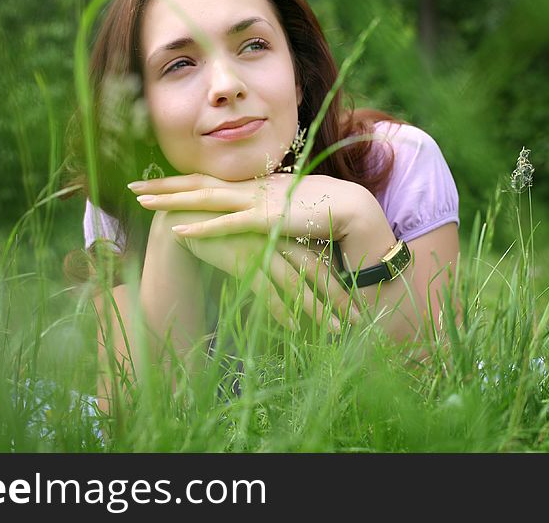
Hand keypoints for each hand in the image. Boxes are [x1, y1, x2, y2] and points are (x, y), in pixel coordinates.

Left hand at [129, 172, 371, 244]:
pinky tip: (178, 230)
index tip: (152, 182)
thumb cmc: (320, 210)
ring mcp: (256, 202)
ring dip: (172, 200)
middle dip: (162, 186)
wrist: (349, 209)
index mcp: (252, 185)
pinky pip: (227, 225)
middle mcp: (249, 188)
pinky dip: (201, 227)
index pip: (208, 180)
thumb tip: (250, 216)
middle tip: (130, 186)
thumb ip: (264, 209)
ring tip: (142, 203)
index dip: (178, 180)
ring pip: (205, 198)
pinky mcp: (266, 220)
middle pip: (197, 183)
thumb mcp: (284, 207)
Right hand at [158, 209, 357, 331]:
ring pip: (296, 282)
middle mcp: (278, 238)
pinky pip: (266, 290)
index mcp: (285, 230)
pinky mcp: (241, 260)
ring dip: (316, 308)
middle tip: (359, 321)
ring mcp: (260, 248)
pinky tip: (294, 328)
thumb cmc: (227, 229)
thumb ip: (280, 248)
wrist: (189, 218)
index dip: (340, 281)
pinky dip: (281, 310)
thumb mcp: (259, 234)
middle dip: (339, 298)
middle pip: (316, 270)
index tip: (358, 302)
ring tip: (335, 330)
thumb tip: (305, 272)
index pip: (322, 258)